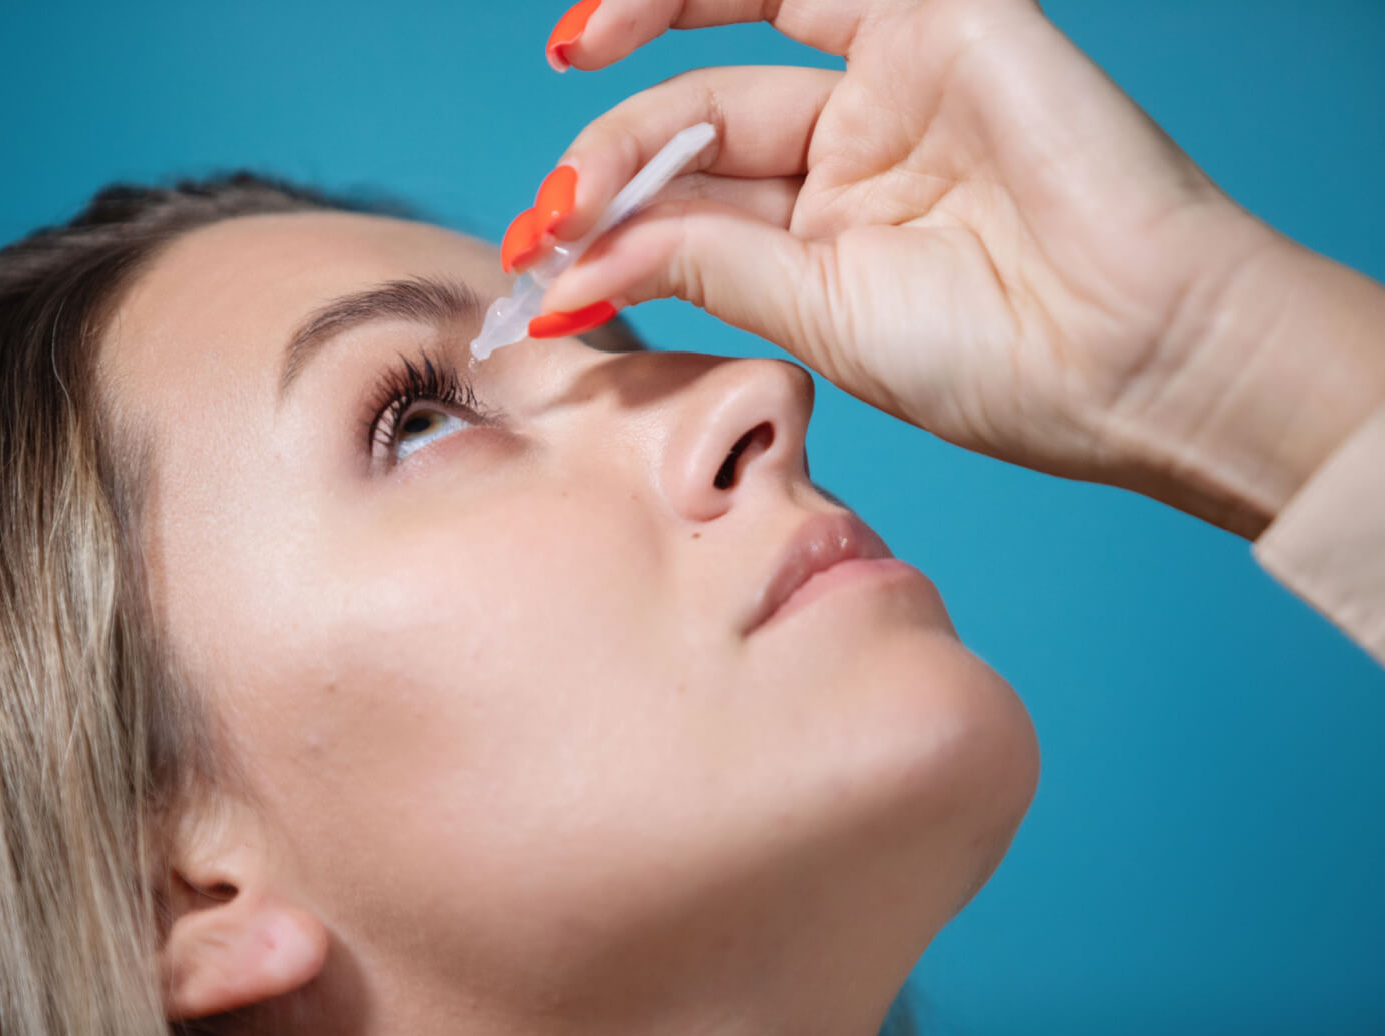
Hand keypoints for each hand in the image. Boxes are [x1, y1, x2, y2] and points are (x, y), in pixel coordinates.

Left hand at [530, 0, 1384, 536]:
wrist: (1132, 354)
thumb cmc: (997, 363)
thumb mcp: (817, 314)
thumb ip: (704, 263)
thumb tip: (574, 265)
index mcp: (827, 230)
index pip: (691, 198)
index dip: (610, 219)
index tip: (540, 269)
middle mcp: (856, 146)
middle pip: (697, 117)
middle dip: (612, 155)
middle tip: (554, 207)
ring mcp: (899, 77)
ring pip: (741, 26)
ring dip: (648, 22)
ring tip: (573, 52)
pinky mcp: (948, 19)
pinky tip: (636, 9)